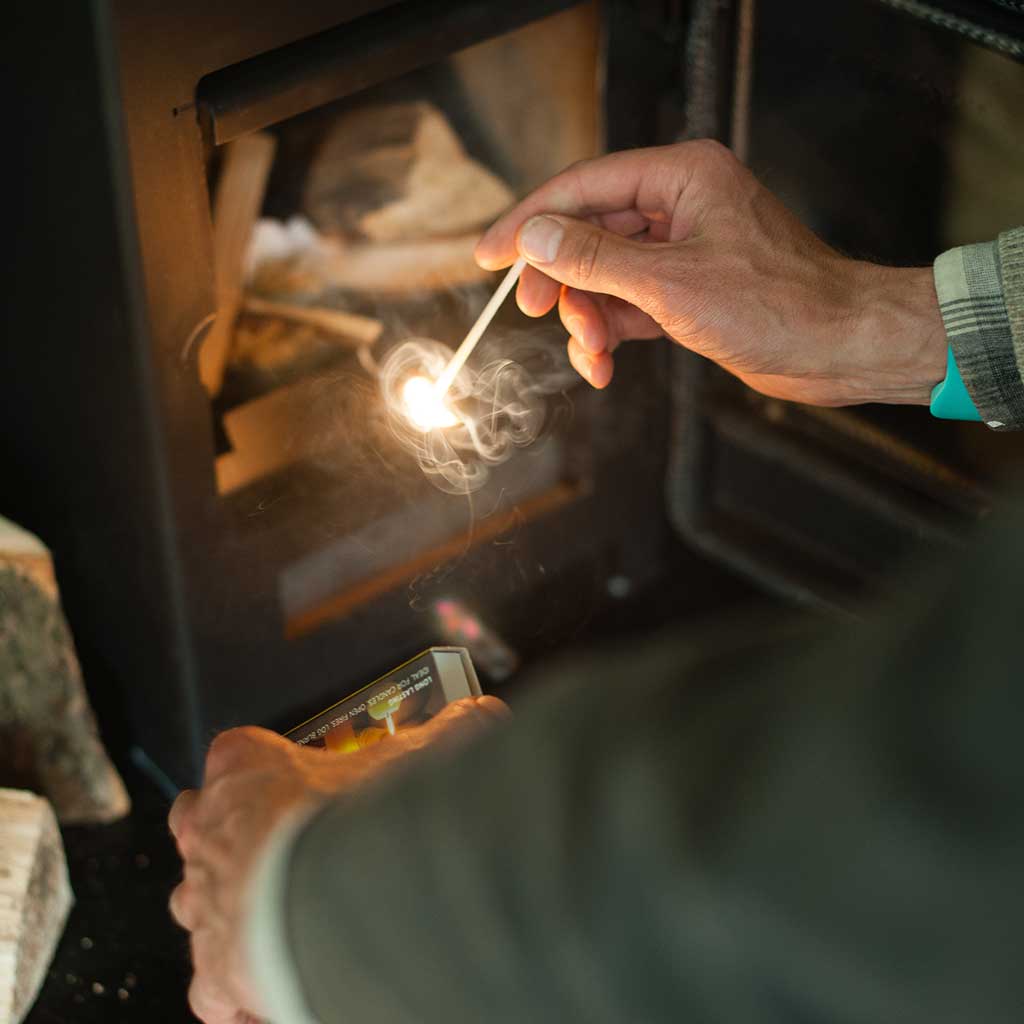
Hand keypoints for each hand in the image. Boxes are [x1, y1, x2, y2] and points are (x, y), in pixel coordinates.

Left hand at [167, 696, 509, 1022]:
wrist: (332, 900)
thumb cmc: (357, 821)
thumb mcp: (416, 758)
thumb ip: (453, 733)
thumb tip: (485, 715)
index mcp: (247, 767)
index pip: (237, 750)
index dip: (261, 762)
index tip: (294, 773)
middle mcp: (213, 830)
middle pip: (199, 818)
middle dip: (228, 827)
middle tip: (277, 838)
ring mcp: (207, 901)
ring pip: (192, 896)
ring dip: (226, 902)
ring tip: (274, 910)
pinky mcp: (214, 970)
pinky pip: (210, 987)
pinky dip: (235, 993)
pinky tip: (267, 992)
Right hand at [475, 140, 946, 405]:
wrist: (842, 348)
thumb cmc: (781, 306)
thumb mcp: (672, 285)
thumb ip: (597, 260)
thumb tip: (536, 239)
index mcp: (681, 177)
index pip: (583, 188)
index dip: (529, 222)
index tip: (487, 256)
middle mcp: (680, 205)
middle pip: (589, 232)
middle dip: (563, 280)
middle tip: (538, 312)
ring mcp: (683, 249)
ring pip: (605, 275)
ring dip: (588, 317)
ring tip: (592, 355)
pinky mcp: (688, 290)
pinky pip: (628, 305)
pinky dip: (610, 334)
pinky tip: (604, 366)